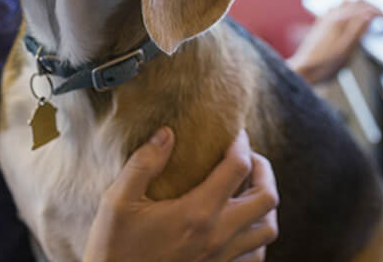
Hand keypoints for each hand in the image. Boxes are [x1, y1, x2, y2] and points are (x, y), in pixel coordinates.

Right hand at [83, 128, 278, 261]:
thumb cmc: (114, 249)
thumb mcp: (117, 202)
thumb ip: (143, 164)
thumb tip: (167, 134)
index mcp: (197, 213)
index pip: (238, 167)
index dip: (240, 143)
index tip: (233, 133)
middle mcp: (218, 236)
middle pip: (267, 197)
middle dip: (263, 169)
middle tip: (247, 157)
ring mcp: (222, 258)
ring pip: (268, 228)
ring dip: (265, 203)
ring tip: (248, 187)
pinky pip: (256, 253)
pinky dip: (257, 233)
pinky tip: (239, 222)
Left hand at [287, 0, 382, 84]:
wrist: (304, 71)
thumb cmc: (325, 65)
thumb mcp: (347, 50)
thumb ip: (359, 30)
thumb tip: (371, 15)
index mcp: (342, 20)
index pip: (368, 10)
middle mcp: (334, 16)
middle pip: (359, 2)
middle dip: (375, 8)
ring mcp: (327, 18)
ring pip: (349, 2)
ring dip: (363, 6)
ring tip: (373, 17)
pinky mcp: (322, 23)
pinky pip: (338, 8)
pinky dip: (350, 9)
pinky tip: (352, 18)